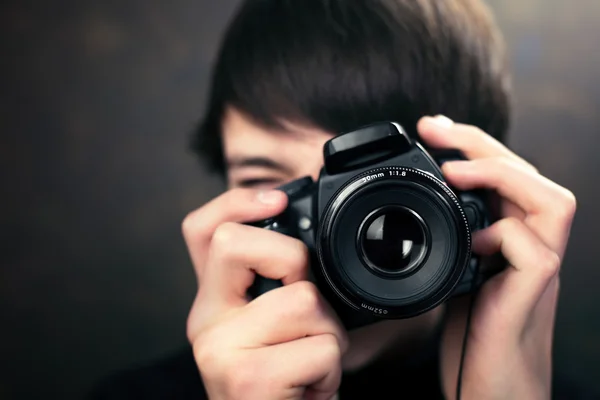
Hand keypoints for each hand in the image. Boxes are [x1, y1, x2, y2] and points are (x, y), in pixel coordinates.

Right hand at [182, 188, 347, 399]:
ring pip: (302, 300)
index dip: (235, 202)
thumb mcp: (275, 328)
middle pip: (236, 244)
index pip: (201, 231)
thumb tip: (310, 243)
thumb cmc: (284, 383)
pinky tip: (312, 388)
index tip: (276, 199)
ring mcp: (220, 350)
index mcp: (214, 301)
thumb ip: (278, 286)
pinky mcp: (248, 379)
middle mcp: (205, 320)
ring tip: (312, 361)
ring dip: (329, 333)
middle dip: (294, 260)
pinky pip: (320, 349)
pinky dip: (331, 370)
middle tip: (306, 301)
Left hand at [418, 115, 576, 399]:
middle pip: (527, 174)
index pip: (502, 172)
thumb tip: (423, 202)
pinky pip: (535, 250)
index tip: (430, 126)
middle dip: (481, 143)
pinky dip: (504, 235)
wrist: (490, 384)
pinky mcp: (534, 292)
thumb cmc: (471, 330)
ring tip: (456, 170)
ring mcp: (538, 267)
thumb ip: (453, 237)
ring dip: (504, 176)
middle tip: (436, 128)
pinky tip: (474, 242)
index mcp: (510, 233)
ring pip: (552, 201)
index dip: (470, 143)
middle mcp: (531, 243)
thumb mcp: (453, 271)